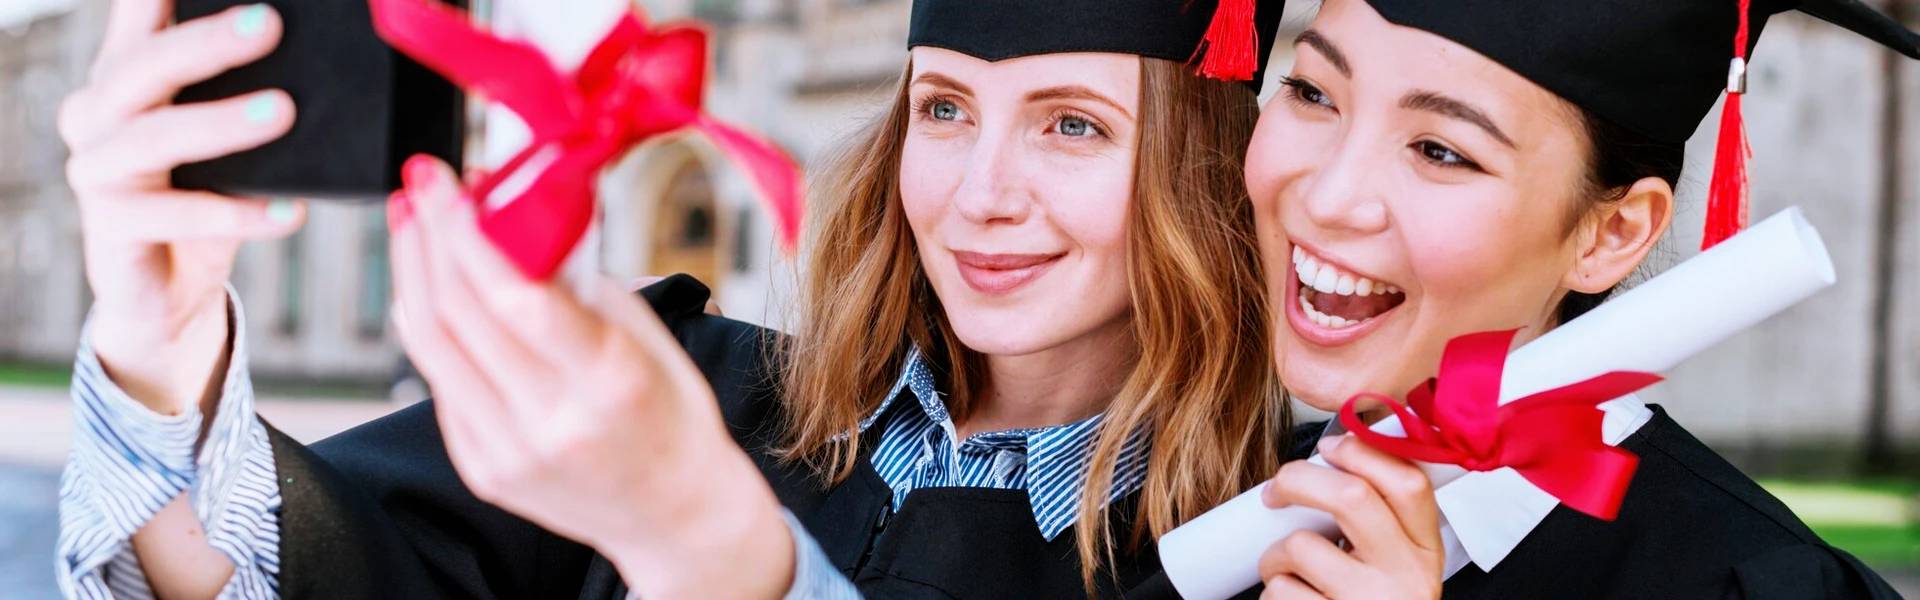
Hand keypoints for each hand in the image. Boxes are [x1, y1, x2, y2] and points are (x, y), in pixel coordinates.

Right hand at [61, 0, 302, 415]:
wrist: (164, 290)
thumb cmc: (200, 193)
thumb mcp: (216, 135)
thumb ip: (239, 89)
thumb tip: (307, 47)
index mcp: (121, 78)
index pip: (137, 19)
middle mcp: (96, 116)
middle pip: (144, 67)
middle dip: (208, 42)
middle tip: (269, 23)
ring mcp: (96, 173)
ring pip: (155, 139)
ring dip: (223, 123)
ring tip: (285, 111)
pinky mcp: (113, 229)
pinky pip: (177, 217)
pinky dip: (238, 214)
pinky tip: (290, 212)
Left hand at [388, 156, 793, 599]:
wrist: (677, 514)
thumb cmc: (674, 415)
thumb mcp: (649, 338)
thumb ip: (581, 284)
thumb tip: (519, 216)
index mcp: (608, 380)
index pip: (514, 295)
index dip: (466, 231)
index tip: (446, 181)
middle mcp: (553, 421)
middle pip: (459, 314)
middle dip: (430, 238)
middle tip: (420, 185)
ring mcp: (511, 452)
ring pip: (433, 348)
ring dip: (413, 276)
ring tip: (412, 226)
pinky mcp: (485, 472)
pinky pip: (441, 386)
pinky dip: (429, 330)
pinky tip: (429, 290)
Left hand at [1257, 434, 1444, 599]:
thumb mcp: (1397, 564)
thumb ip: (1381, 520)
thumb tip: (1328, 460)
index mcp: (1425, 551)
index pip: (1408, 481)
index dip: (1362, 451)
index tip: (1329, 448)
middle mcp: (1405, 576)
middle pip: (1351, 496)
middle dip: (1298, 480)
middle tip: (1276, 492)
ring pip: (1301, 547)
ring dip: (1274, 557)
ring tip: (1284, 573)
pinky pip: (1282, 592)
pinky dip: (1272, 594)